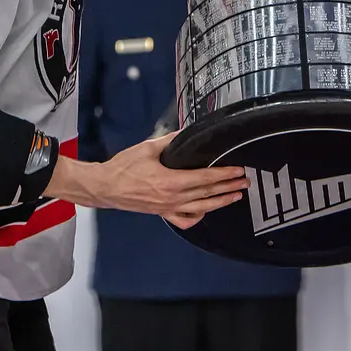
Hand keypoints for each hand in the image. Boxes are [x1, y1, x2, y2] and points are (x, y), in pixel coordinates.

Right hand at [46, 134, 248, 228]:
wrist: (105, 186)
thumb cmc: (124, 167)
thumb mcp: (149, 147)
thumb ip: (172, 141)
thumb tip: (189, 131)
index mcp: (171, 181)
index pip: (205, 179)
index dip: (224, 175)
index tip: (238, 171)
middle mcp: (172, 198)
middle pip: (208, 194)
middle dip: (229, 188)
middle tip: (245, 183)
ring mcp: (168, 208)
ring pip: (201, 209)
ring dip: (220, 202)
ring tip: (235, 197)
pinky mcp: (161, 213)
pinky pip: (184, 220)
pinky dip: (198, 217)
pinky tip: (206, 211)